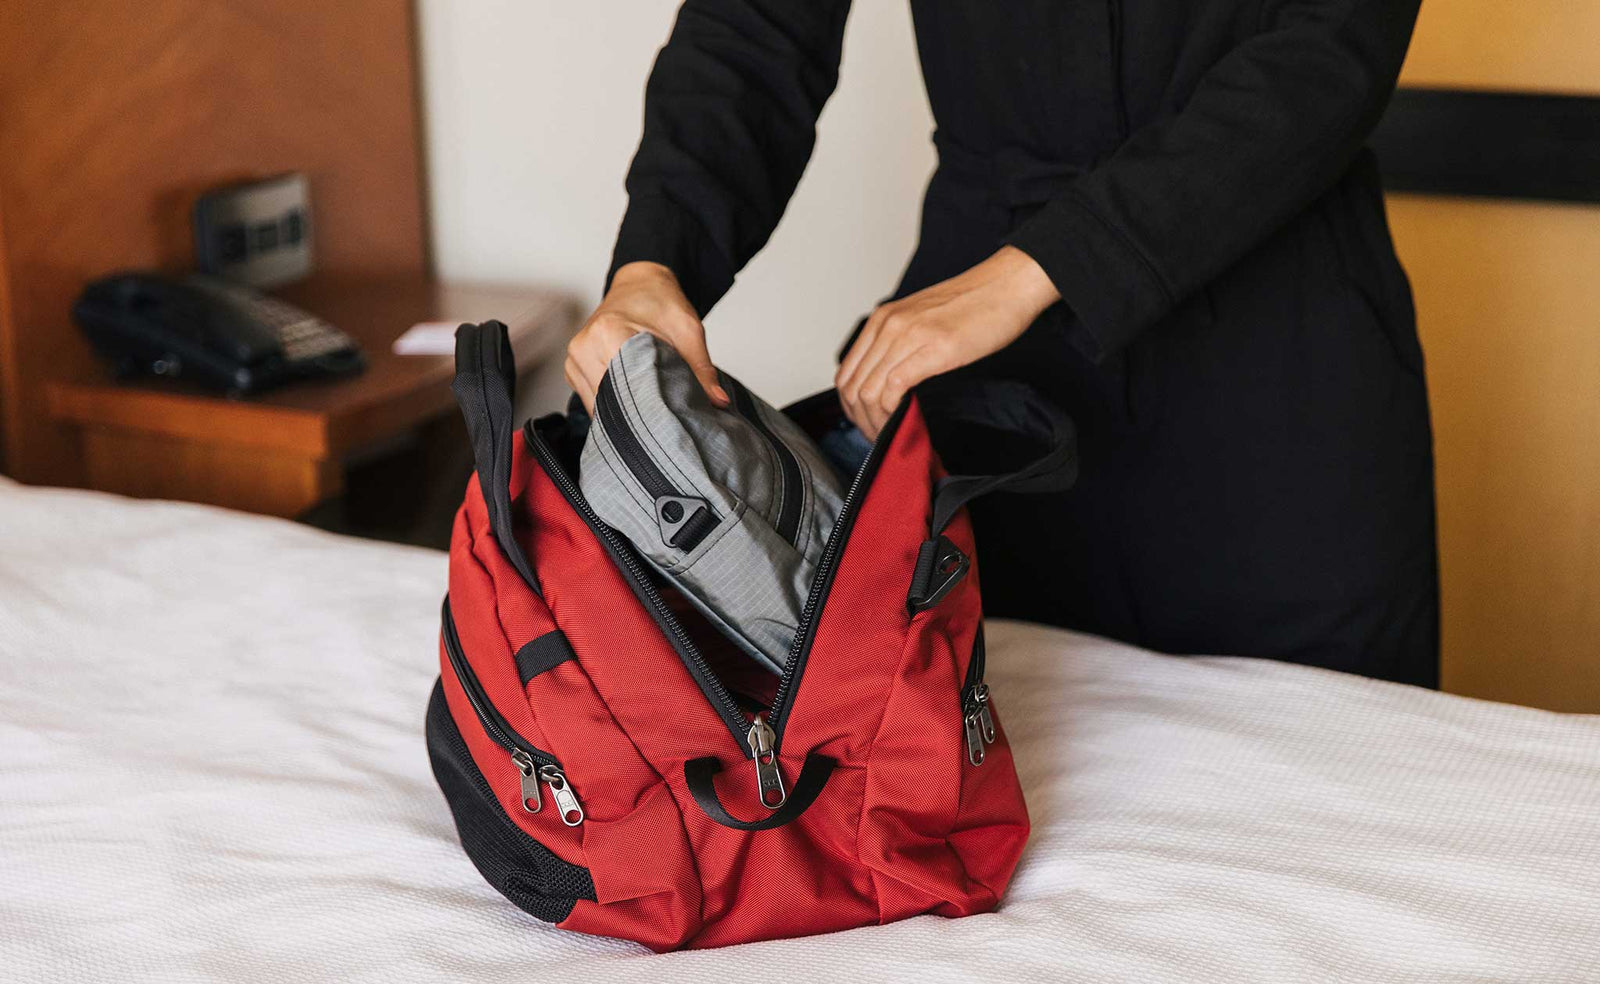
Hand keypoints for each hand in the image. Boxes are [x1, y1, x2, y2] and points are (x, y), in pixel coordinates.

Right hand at [564, 261, 728, 411]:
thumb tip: (717, 402)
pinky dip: (613, 406)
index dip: (650, 406)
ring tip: (649, 412)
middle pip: (611, 399)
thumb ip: (701, 369)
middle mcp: (583, 347)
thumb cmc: (660, 302)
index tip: (669, 417)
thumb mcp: (689, 331)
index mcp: (608, 333)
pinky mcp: (574, 369)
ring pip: (599, 405)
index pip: (626, 386)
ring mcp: (574, 360)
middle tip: (665, 420)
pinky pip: (592, 399)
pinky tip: (632, 406)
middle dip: (639, 412)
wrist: (640, 285)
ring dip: (625, 412)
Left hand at [836, 246, 1058, 437]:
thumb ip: (901, 346)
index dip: (850, 407)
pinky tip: (905, 421)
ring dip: (876, 422)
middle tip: (877, 438)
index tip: (865, 423)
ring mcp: (908, 335)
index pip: (846, 372)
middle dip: (861, 421)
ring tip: (891, 436)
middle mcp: (888, 325)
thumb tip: (890, 384)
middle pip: (853, 386)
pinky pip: (894, 388)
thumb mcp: (923, 322)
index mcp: (883, 319)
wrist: (1008, 284)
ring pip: (869, 391)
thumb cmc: (975, 305)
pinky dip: (894, 413)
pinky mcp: (933, 349)